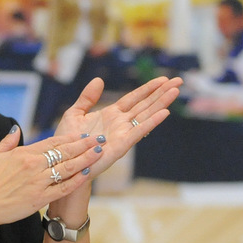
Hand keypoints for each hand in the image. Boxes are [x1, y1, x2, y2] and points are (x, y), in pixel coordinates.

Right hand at [0, 126, 99, 226]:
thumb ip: (7, 142)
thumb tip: (16, 130)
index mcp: (24, 153)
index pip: (52, 142)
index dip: (70, 138)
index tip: (82, 134)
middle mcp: (34, 165)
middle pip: (64, 152)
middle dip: (84, 145)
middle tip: (98, 139)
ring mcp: (38, 182)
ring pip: (67, 168)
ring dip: (85, 159)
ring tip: (98, 153)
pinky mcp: (40, 198)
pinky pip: (63, 188)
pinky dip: (76, 180)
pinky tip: (87, 174)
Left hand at [53, 76, 180, 179]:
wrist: (64, 163)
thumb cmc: (67, 142)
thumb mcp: (74, 113)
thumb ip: (87, 97)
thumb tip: (99, 80)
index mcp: (111, 114)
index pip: (134, 98)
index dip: (148, 88)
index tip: (163, 79)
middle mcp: (121, 123)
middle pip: (145, 104)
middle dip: (161, 93)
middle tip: (178, 81)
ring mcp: (123, 134)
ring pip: (146, 115)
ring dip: (161, 103)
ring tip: (175, 91)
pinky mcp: (122, 145)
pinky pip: (139, 131)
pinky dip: (152, 122)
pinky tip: (164, 113)